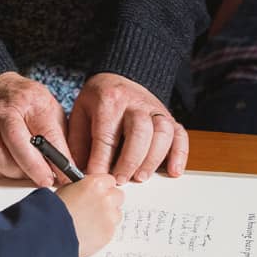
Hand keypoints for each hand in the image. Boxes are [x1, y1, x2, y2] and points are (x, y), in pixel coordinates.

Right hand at [0, 71, 69, 186]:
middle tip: (44, 180)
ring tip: (22, 173)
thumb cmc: (27, 103)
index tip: (65, 176)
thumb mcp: (50, 111)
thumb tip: (71, 170)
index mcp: (30, 100)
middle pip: (15, 140)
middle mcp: (4, 108)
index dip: (56, 158)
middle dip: (32, 166)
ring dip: (9, 169)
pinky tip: (3, 169)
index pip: (45, 132)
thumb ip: (59, 138)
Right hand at [57, 174, 123, 256]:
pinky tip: (90, 231)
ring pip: (117, 214)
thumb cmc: (55, 211)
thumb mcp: (67, 189)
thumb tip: (88, 188)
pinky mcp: (109, 233)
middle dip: (110, 201)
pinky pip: (112, 229)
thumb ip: (84, 187)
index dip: (104, 187)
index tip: (100, 192)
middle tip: (97, 208)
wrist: (52, 233)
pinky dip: (104, 230)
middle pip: (118, 196)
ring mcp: (109, 217)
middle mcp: (106, 199)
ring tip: (91, 222)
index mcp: (96, 184)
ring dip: (108, 217)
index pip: (110, 180)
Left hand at [68, 73, 188, 184]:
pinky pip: (180, 134)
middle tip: (120, 179)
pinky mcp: (169, 117)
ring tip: (140, 177)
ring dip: (152, 159)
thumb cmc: (99, 100)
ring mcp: (155, 109)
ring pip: (162, 133)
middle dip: (129, 160)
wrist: (121, 76)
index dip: (100, 161)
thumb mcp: (81, 113)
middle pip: (138, 132)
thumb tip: (76, 172)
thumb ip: (78, 141)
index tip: (96, 178)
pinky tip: (173, 171)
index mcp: (108, 100)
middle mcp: (135, 103)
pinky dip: (180, 154)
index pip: (106, 135)